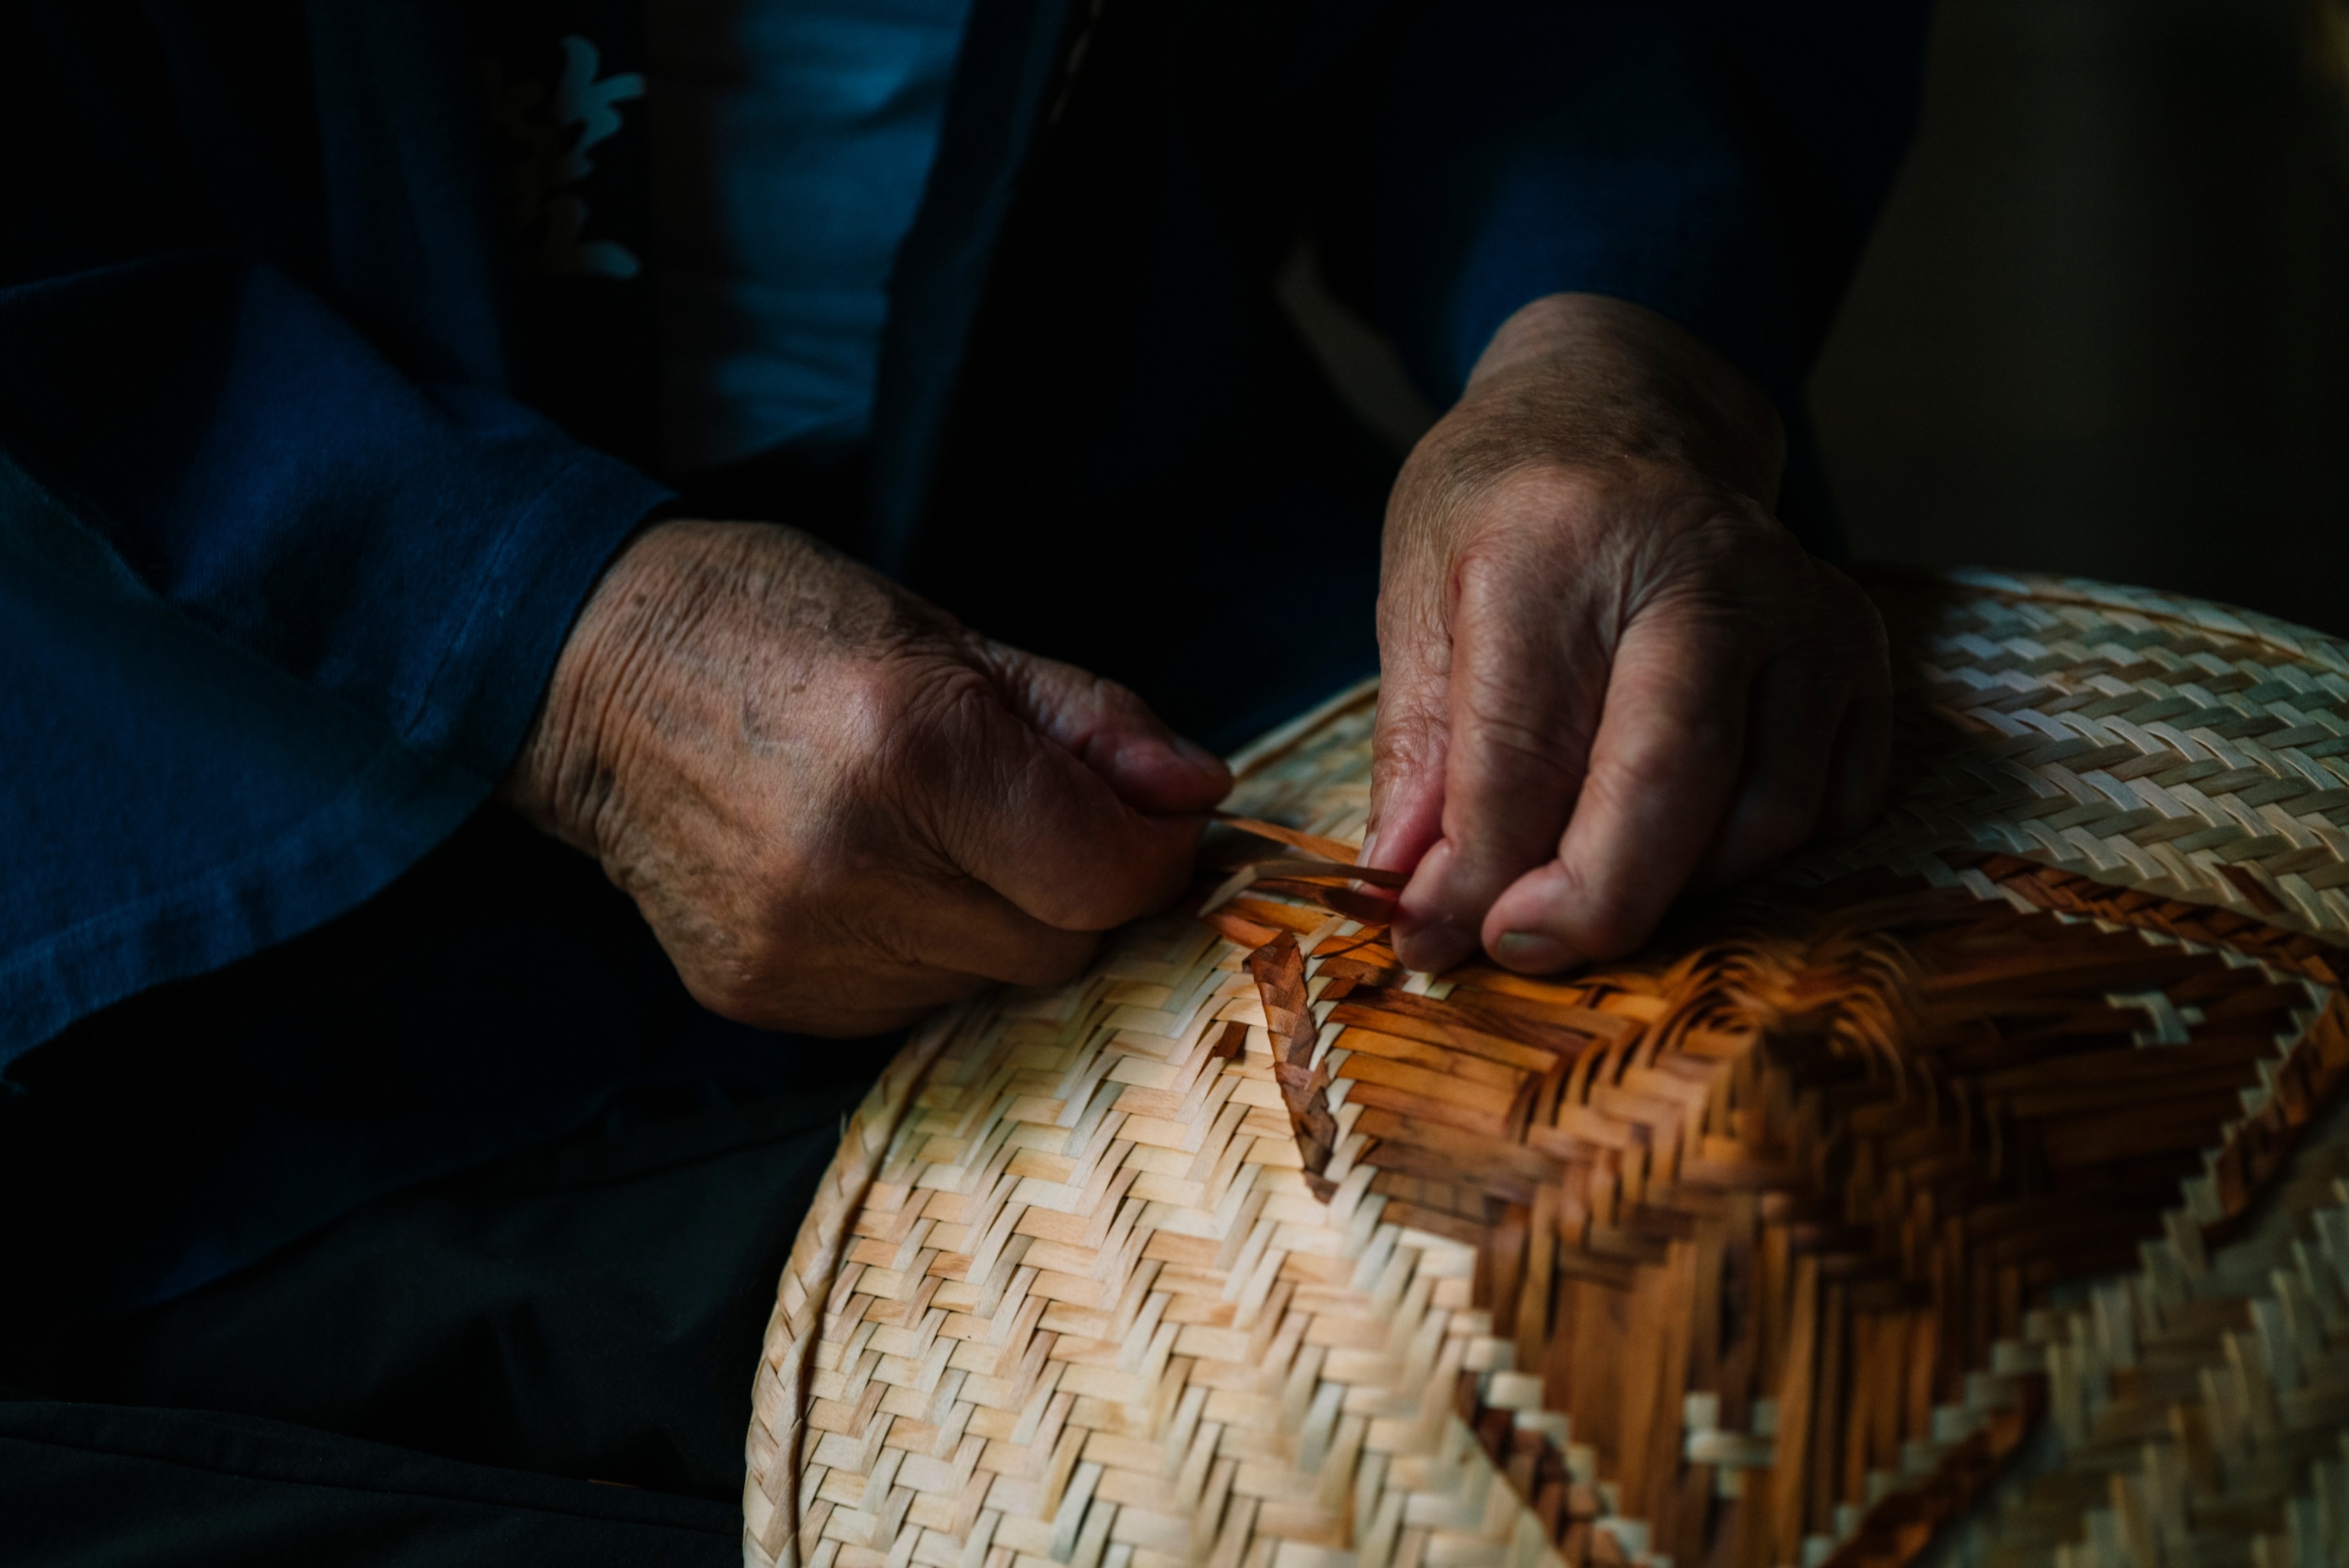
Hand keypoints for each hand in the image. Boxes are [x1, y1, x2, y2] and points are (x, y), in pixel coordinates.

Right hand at [500, 519, 1229, 1034]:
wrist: (591, 674)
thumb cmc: (786, 630)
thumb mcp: (954, 639)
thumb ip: (1091, 723)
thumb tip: (1199, 793)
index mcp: (915, 753)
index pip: (1107, 878)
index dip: (1152, 854)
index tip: (1141, 816)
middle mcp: (853, 867)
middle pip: (1060, 944)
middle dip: (1074, 888)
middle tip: (1024, 815)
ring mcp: (798, 948)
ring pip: (990, 986)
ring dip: (997, 925)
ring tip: (931, 839)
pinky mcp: (759, 998)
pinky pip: (908, 1009)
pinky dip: (922, 956)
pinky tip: (872, 882)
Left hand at [1366, 293, 1890, 974]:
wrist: (1623, 405)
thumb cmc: (1504, 512)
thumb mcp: (1418, 598)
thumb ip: (1419, 754)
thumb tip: (1415, 904)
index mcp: (1557, 544)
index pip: (1523, 754)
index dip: (1473, 877)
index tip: (1432, 939)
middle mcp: (1702, 566)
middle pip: (1664, 791)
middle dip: (1588, 906)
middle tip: (1518, 948)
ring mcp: (1799, 606)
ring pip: (1760, 821)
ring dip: (1668, 886)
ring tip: (1585, 874)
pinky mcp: (1860, 646)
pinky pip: (1830, 808)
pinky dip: (1751, 855)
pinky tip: (1678, 832)